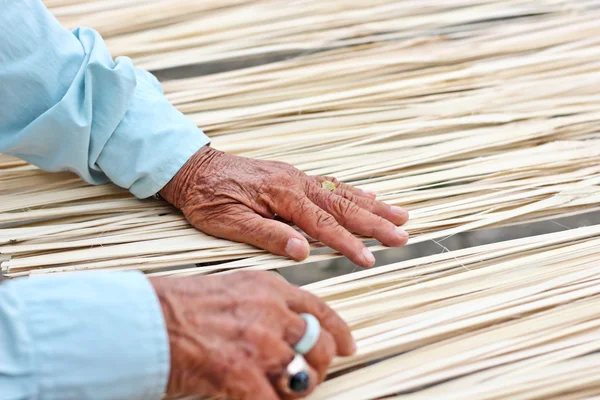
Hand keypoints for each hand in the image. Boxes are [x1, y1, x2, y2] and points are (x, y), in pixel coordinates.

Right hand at [150, 271, 354, 399]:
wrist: (143, 322)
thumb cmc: (177, 306)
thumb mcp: (229, 289)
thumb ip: (262, 305)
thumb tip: (284, 332)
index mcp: (267, 288)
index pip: (318, 309)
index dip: (339, 331)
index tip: (348, 346)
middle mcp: (270, 312)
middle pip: (319, 344)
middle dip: (318, 365)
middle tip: (308, 376)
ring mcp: (259, 343)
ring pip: (303, 375)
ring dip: (297, 389)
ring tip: (282, 392)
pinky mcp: (243, 374)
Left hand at [160, 147, 408, 266]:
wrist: (193, 168)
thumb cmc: (207, 198)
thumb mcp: (227, 222)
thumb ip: (267, 235)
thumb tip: (302, 251)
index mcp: (282, 196)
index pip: (323, 225)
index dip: (348, 244)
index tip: (370, 259)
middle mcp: (296, 183)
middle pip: (343, 206)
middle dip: (375, 222)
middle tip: (403, 235)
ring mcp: (296, 177)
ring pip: (342, 192)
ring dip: (372, 205)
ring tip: (400, 214)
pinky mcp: (292, 177)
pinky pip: (330, 184)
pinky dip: (353, 191)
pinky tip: (369, 194)